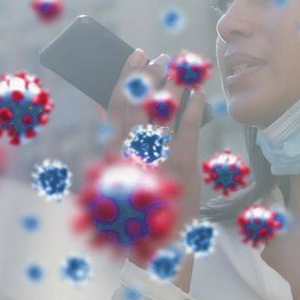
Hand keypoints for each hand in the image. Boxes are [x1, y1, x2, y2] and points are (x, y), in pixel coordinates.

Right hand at [97, 48, 206, 218]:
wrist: (158, 244)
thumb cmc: (139, 203)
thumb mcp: (117, 171)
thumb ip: (112, 136)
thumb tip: (101, 102)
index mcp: (114, 152)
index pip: (115, 105)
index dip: (125, 76)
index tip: (135, 54)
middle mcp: (132, 152)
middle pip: (139, 102)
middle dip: (151, 74)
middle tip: (161, 57)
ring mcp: (157, 159)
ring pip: (164, 110)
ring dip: (174, 84)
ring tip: (182, 67)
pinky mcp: (182, 166)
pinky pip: (189, 127)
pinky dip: (194, 106)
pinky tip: (199, 93)